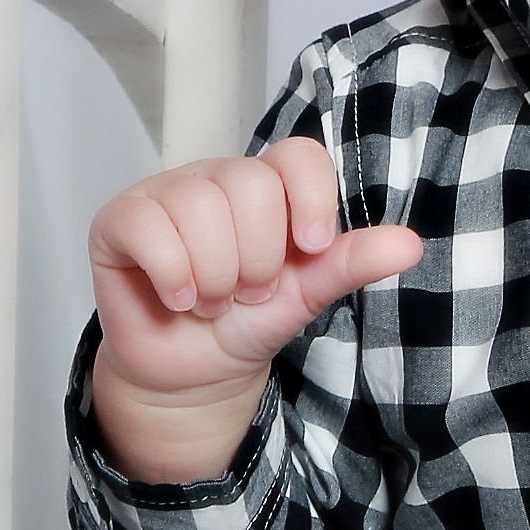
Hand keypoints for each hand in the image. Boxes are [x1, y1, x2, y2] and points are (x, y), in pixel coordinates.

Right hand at [88, 139, 420, 481]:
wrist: (192, 373)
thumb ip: (351, 263)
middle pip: (250, 186)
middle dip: (258, 260)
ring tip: (214, 301)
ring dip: (216, 277)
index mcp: (267, 187)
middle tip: (248, 293)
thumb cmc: (247, 321)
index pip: (297, 156)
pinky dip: (173, 274)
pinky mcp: (119, 220)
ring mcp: (164, 193)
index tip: (311, 249)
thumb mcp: (306, 294)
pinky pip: (148, 225)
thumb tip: (411, 245)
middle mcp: (215, 179)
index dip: (309, 200)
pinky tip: (178, 299)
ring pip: (199, 208)